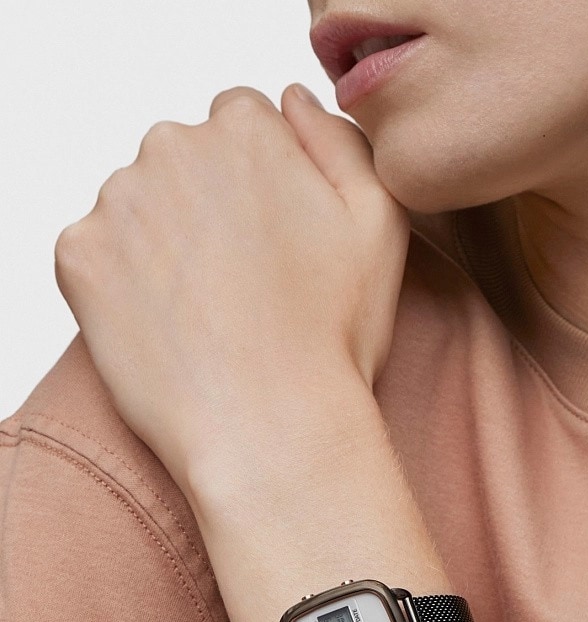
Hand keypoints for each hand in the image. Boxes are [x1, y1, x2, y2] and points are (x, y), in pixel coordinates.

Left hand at [53, 84, 409, 493]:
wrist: (270, 426)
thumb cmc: (333, 336)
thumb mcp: (379, 225)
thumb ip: (340, 142)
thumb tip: (293, 100)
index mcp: (248, 132)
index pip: (244, 120)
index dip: (267, 179)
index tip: (278, 236)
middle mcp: (172, 148)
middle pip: (187, 156)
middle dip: (212, 200)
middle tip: (247, 278)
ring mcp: (117, 202)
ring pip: (140, 202)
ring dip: (166, 238)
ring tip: (211, 307)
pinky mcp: (78, 257)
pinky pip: (99, 250)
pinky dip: (126, 279)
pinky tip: (171, 322)